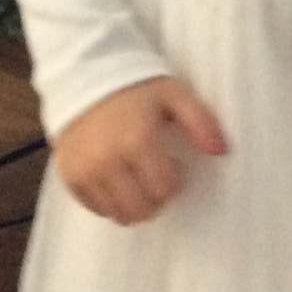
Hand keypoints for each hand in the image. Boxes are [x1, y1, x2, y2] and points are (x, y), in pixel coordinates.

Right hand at [53, 77, 228, 225]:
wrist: (86, 76)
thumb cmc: (136, 88)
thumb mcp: (175, 94)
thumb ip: (201, 121)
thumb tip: (222, 151)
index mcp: (138, 140)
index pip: (165, 189)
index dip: (175, 181)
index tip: (173, 164)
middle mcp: (108, 161)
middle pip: (141, 209)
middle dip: (155, 199)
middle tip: (156, 177)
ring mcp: (85, 171)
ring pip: (118, 214)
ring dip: (133, 204)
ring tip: (136, 178)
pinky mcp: (69, 176)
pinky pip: (95, 208)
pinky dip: (109, 201)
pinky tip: (115, 178)